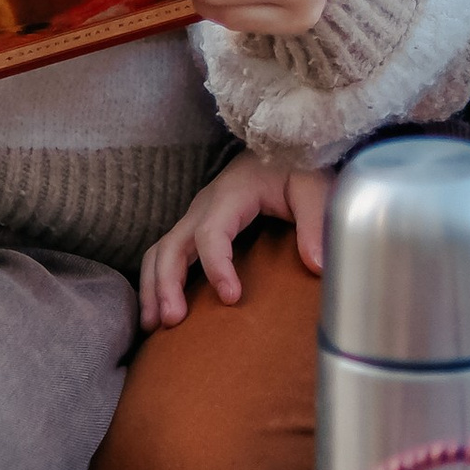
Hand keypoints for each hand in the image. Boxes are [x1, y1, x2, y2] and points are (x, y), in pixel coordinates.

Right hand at [141, 157, 337, 330]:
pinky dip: (157, 282)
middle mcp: (204, 206)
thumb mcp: (312, 187)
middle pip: (172, 245)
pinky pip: (167, 255)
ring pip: (160, 252)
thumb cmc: (294, 166)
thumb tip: (316, 265)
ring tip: (153, 326)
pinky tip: (160, 311)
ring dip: (152, 287)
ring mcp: (196, 217)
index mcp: (230, 194)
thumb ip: (314, 223)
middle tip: (171, 321)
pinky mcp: (196, 228)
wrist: (279, 143)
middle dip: (166, 284)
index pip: (211, 234)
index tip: (230, 298)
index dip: (216, 267)